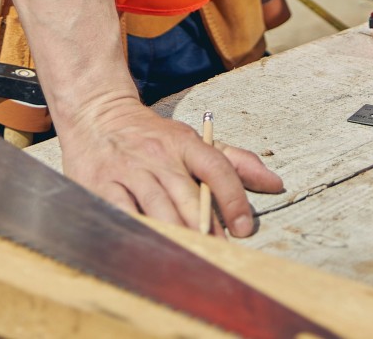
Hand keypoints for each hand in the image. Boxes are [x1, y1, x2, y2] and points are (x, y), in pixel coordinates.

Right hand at [57, 96, 283, 235]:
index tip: (244, 228)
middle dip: (205, 229)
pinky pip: (122, 211)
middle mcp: (158, 155)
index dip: (233, 198)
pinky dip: (138, 230)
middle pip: (187, 196)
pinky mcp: (101, 183)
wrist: (96, 113)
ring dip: (177, 235)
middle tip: (219, 256)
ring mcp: (129, 169)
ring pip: (158, 207)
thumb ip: (234, 162)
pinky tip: (151, 246)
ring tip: (192, 259)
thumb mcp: (192, 140)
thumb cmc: (151, 136)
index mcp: (184, 143)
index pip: (216, 167)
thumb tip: (275, 184)